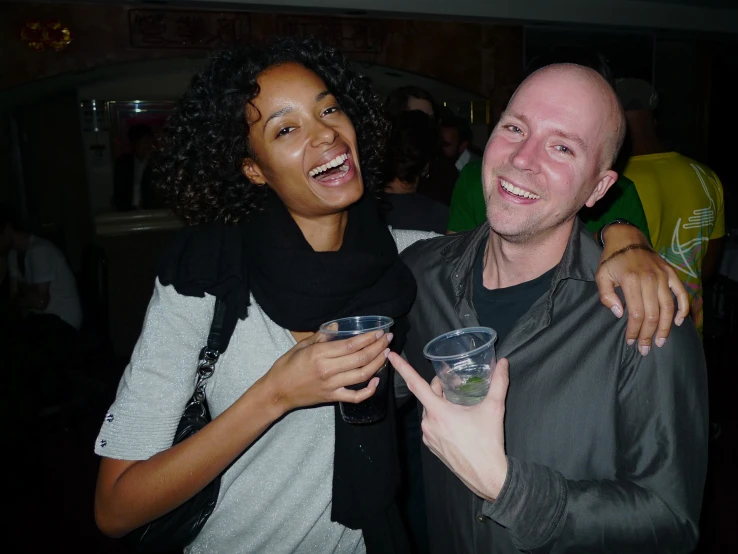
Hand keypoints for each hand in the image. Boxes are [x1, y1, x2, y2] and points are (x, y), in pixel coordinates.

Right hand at [263, 330, 392, 413]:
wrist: (277, 392)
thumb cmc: (286, 366)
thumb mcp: (301, 346)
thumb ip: (321, 336)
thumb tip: (338, 326)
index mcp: (319, 354)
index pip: (351, 345)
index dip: (368, 338)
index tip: (379, 332)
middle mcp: (328, 369)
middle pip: (360, 358)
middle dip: (377, 348)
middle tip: (387, 339)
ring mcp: (332, 385)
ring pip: (362, 375)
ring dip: (377, 364)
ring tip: (386, 354)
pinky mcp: (333, 397)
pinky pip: (355, 396)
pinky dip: (368, 391)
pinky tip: (377, 381)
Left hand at [390, 352, 509, 501]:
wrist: (487, 475)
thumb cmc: (488, 442)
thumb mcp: (494, 408)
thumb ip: (499, 382)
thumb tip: (504, 363)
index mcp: (438, 412)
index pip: (415, 384)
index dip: (402, 368)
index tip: (391, 356)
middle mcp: (428, 423)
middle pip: (427, 395)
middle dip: (440, 386)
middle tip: (456, 382)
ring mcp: (428, 437)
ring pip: (430, 411)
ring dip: (440, 403)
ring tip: (458, 402)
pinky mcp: (432, 447)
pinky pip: (431, 425)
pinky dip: (440, 418)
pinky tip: (456, 420)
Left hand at [596, 224, 688, 354]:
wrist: (627, 238)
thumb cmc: (611, 260)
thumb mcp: (601, 276)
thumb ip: (606, 296)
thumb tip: (619, 314)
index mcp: (631, 281)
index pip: (636, 314)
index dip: (635, 332)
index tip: (631, 342)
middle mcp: (650, 279)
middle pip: (653, 315)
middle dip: (649, 335)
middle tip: (646, 350)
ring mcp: (663, 276)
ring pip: (668, 308)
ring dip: (665, 328)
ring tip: (660, 342)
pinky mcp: (671, 274)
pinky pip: (682, 293)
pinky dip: (683, 308)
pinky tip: (680, 322)